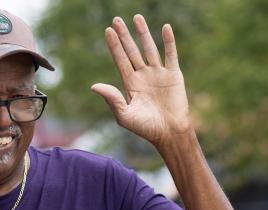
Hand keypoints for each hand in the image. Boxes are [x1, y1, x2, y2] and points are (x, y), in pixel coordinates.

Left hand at [91, 15, 192, 147]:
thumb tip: (94, 86)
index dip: (114, 46)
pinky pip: (171, 54)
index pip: (120, 60)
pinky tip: (165, 28)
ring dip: (143, 33)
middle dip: (124, 35)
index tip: (108, 31)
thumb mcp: (124, 115)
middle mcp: (143, 75)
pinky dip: (169, 41)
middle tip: (116, 20)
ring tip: (136, 18)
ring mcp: (158, 74)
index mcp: (130, 84)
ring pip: (149, 49)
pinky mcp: (174, 75)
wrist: (169, 133)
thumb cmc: (145, 128)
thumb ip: (112, 99)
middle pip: (132, 51)